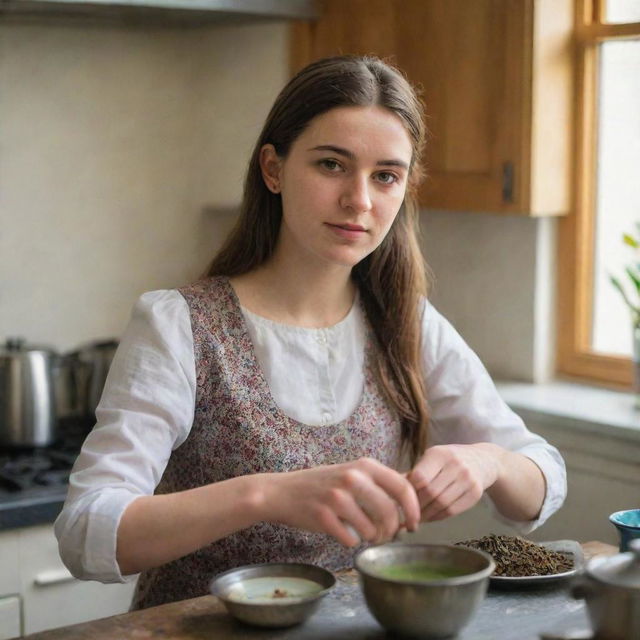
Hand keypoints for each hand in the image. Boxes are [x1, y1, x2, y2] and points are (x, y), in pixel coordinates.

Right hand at [259, 457, 420, 546]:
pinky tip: (344, 534)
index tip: (414, 525)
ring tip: (364, 535)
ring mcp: (338, 496)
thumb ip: (378, 482)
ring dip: (372, 539)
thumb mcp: (352, 473)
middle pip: (390, 513)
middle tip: (385, 537)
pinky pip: (351, 539)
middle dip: (392, 532)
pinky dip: (351, 542)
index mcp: (365, 465)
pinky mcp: (324, 516)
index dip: (414, 509)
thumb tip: (412, 497)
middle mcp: (353, 477)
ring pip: (372, 530)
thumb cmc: (321, 485)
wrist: (282, 492)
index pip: (403, 486)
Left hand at [406, 443, 502, 521]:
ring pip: (441, 504)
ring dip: (426, 515)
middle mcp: (455, 464)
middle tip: (407, 514)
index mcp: (439, 454)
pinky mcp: (476, 493)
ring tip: (416, 518)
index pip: (420, 477)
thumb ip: (415, 472)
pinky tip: (430, 517)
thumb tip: (392, 489)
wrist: (483, 460)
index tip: (401, 499)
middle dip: (416, 506)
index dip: (409, 491)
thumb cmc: (449, 459)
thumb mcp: (432, 458)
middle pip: (430, 492)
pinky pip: (452, 511)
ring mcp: (468, 479)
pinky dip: (438, 517)